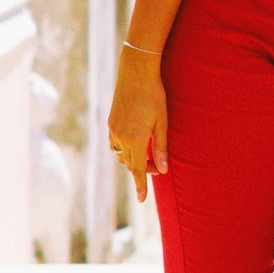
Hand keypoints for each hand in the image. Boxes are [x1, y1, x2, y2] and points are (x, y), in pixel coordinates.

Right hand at [107, 48, 168, 203]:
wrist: (135, 72)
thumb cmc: (154, 96)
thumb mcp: (162, 122)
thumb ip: (161, 147)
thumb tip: (163, 169)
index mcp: (135, 139)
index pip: (137, 170)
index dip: (141, 186)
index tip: (142, 200)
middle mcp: (121, 137)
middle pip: (129, 164)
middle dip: (141, 170)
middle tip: (157, 166)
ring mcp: (113, 129)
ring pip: (120, 155)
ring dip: (132, 159)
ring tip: (146, 154)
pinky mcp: (110, 122)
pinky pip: (115, 144)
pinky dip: (123, 149)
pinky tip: (133, 143)